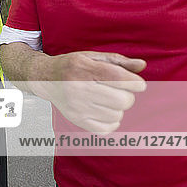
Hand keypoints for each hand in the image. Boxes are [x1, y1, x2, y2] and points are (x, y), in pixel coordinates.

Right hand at [32, 51, 146, 133]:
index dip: (136, 83)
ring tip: (107, 100)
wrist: (45, 78)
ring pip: (117, 115)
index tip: (137, 84)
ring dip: (118, 108)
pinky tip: (105, 112)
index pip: (121, 78)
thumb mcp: (92, 56)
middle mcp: (78, 88)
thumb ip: (118, 61)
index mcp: (84, 68)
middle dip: (128, 96)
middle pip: (122, 100)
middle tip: (120, 91)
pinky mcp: (76, 120)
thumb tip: (142, 65)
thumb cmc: (71, 66)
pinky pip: (106, 129)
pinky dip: (111, 122)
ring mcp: (76, 106)